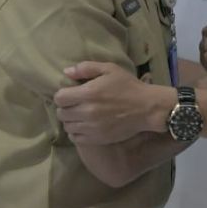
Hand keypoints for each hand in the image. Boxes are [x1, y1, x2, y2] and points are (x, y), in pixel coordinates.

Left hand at [54, 62, 170, 144]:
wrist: (147, 108)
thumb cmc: (129, 86)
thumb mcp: (111, 70)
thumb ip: (87, 68)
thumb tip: (66, 72)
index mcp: (88, 93)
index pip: (59, 98)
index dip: (64, 95)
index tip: (72, 94)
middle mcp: (86, 111)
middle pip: (61, 113)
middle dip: (66, 107)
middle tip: (77, 104)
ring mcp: (90, 127)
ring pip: (67, 126)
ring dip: (71, 120)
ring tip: (81, 115)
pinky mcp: (96, 139)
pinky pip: (75, 138)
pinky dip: (76, 132)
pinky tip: (85, 125)